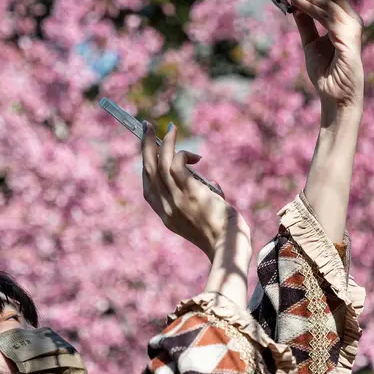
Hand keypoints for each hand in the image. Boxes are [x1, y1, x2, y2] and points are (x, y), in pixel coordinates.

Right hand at [141, 121, 248, 256]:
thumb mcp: (205, 217)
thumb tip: (211, 185)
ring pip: (159, 165)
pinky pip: (176, 165)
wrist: (228, 246)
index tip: (150, 152)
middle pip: (148, 171)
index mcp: (167, 216)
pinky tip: (195, 154)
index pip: (148, 189)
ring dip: (163, 143)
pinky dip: (181, 153)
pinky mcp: (189, 193)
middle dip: (145, 147)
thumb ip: (203, 200)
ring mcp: (176, 200)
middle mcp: (166, 208)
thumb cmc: (223, 234)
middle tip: (147, 127)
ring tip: (170, 129)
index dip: (147, 168)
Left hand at [283, 0, 364, 112]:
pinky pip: (327, 14)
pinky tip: (294, 3)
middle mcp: (351, 19)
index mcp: (344, 19)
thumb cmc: (327, 73)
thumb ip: (306, 23)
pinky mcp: (349, 36)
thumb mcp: (311, 43)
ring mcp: (352, 26)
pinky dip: (309, 6)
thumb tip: (295, 4)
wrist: (335, 98)